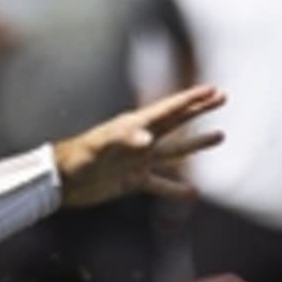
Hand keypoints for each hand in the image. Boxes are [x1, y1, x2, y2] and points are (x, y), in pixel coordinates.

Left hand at [53, 84, 224, 207]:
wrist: (59, 182)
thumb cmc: (75, 158)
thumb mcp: (99, 147)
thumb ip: (123, 141)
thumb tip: (148, 140)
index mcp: (132, 126)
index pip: (167, 110)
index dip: (190, 99)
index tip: (212, 89)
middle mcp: (139, 141)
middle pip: (175, 123)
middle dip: (198, 110)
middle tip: (222, 97)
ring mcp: (137, 161)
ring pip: (174, 152)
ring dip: (196, 145)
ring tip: (220, 136)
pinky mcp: (132, 181)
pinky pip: (159, 185)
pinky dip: (175, 189)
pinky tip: (192, 192)